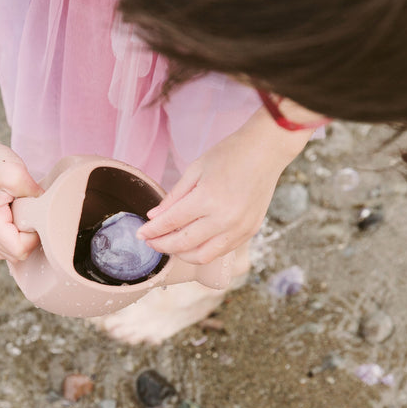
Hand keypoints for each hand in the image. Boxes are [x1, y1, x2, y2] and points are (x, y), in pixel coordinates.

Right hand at [0, 134, 42, 263]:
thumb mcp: (18, 175)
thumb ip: (36, 196)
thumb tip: (50, 209)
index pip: (19, 250)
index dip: (35, 238)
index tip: (38, 218)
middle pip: (15, 255)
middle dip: (30, 240)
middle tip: (35, 216)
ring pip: (9, 253)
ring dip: (23, 240)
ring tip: (27, 217)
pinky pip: (3, 244)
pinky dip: (15, 237)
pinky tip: (20, 219)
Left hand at [137, 108, 311, 263]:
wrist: (266, 151)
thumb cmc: (230, 154)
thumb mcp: (195, 169)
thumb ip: (174, 196)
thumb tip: (154, 217)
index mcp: (207, 198)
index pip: (171, 223)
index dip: (152, 231)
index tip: (140, 234)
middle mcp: (224, 218)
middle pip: (184, 243)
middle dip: (162, 245)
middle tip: (151, 242)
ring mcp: (239, 228)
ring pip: (203, 256)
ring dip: (183, 254)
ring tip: (171, 245)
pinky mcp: (249, 231)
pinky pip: (222, 251)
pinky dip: (204, 251)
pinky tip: (194, 243)